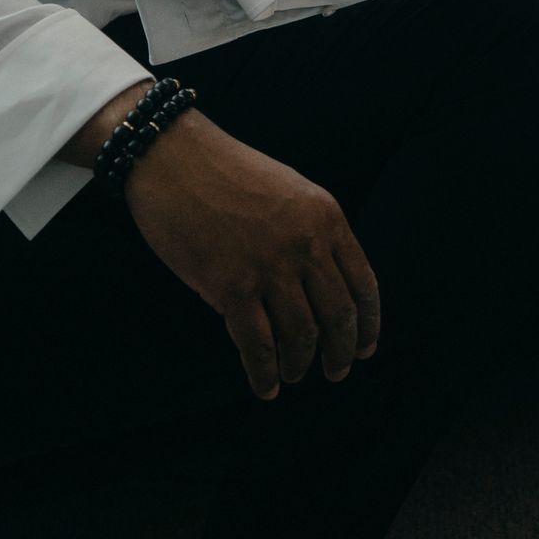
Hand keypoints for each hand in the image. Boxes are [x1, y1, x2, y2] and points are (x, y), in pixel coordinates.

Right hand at [118, 114, 380, 400]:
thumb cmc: (223, 170)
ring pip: (301, 337)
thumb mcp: (287, 189)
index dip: (369, 325)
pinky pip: (258, 347)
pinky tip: (265, 385)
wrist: (169, 153)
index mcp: (325, 216)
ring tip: (292, 374)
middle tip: (335, 372)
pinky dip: (264, 374)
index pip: (364, 285)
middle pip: (338, 318)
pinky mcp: (231, 286)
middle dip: (340, 353)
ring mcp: (269, 266)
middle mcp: (305, 243)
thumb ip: (311, 232)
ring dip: (299, 365)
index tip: (365, 348)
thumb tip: (323, 286)